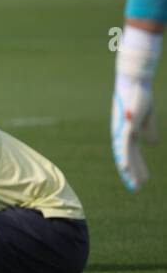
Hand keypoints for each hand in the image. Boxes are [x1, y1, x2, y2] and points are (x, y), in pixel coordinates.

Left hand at [112, 75, 156, 190]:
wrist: (135, 84)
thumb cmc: (140, 100)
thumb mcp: (146, 120)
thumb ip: (148, 132)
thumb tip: (151, 144)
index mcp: (125, 134)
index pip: (128, 155)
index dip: (132, 168)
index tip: (137, 182)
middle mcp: (120, 134)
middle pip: (125, 157)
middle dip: (132, 173)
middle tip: (136, 189)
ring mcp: (122, 129)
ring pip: (125, 153)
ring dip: (130, 169)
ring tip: (136, 182)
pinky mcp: (126, 123)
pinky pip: (125, 142)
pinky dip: (126, 154)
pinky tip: (126, 166)